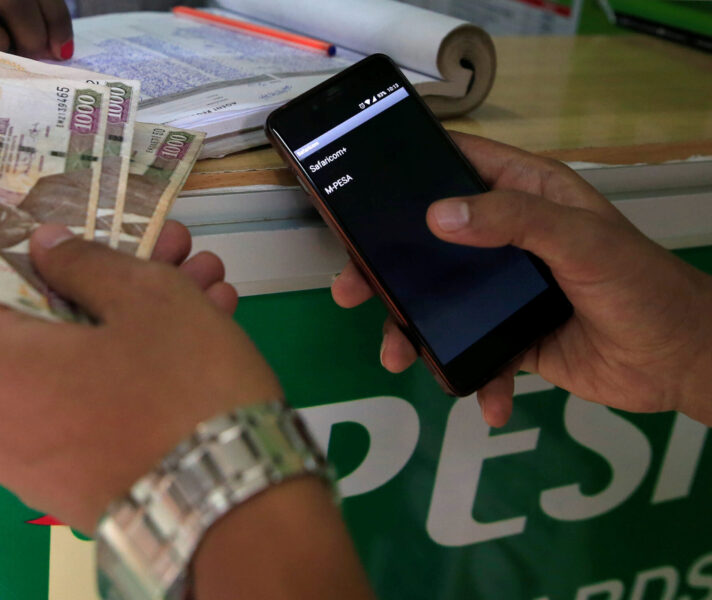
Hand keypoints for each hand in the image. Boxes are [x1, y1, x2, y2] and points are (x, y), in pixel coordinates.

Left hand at [0, 221, 374, 599]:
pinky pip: (100, 410)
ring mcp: (39, 463)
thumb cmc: (184, 384)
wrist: (236, 505)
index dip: (45, 249)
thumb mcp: (146, 297)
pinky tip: (204, 335)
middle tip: (178, 252)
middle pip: (52, 327)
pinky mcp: (82, 486)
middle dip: (120, 282)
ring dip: (143, 323)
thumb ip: (84, 260)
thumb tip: (44, 247)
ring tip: (211, 288)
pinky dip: (140, 373)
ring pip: (86, 368)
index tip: (96, 232)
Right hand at [332, 132, 711, 427]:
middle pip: (432, 242)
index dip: (411, 169)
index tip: (361, 185)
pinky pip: (474, 351)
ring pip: (442, 302)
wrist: (678, 363)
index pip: (460, 165)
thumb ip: (516, 221)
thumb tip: (439, 215)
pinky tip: (482, 399)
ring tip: (398, 356)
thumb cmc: (641, 286)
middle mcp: (508, 238)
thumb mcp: (583, 242)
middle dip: (389, 267)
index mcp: (526, 196)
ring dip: (415, 330)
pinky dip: (472, 377)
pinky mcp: (511, 338)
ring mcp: (505, 290)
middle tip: (352, 287)